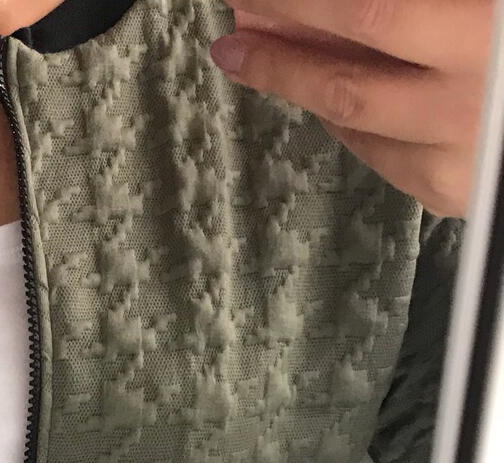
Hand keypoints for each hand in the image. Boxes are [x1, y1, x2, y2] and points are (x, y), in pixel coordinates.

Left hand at [208, 0, 494, 217]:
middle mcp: (473, 106)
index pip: (371, 14)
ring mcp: (461, 160)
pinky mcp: (453, 194)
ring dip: (293, 81)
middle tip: (234, 24)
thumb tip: (353, 7)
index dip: (304, 1)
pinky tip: (313, 89)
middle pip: (346, 77)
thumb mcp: (488, 7)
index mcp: (488, 39)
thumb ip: (428, 3)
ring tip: (248, 51)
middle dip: (278, 46)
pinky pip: (377, 151)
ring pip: (353, 120)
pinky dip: (341, 116)